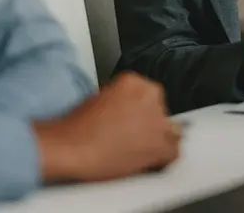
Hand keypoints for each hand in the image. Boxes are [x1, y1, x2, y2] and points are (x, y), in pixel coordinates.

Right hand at [35, 73, 181, 183]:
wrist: (70, 147)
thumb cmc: (77, 126)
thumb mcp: (101, 96)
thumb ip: (122, 99)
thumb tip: (128, 110)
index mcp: (135, 81)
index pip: (150, 94)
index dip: (141, 109)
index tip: (134, 119)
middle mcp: (150, 97)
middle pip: (161, 110)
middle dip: (150, 123)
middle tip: (134, 135)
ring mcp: (157, 121)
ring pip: (172, 130)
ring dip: (159, 138)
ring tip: (140, 149)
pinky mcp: (158, 145)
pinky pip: (173, 152)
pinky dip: (163, 158)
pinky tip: (150, 161)